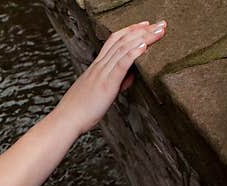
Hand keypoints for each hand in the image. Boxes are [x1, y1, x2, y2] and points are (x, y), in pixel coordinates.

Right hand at [54, 20, 165, 134]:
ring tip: (159, 30)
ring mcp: (102, 74)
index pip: (113, 41)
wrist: (66, 120)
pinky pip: (121, 64)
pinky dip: (134, 53)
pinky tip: (144, 46)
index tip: (144, 25)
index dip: (130, 30)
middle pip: (122, 40)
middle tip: (159, 24)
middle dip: (143, 30)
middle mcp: (99, 66)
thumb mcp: (98, 93)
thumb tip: (129, 77)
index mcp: (96, 67)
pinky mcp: (106, 84)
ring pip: (124, 48)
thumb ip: (115, 83)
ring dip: (144, 37)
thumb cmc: (80, 111)